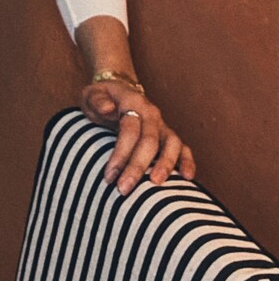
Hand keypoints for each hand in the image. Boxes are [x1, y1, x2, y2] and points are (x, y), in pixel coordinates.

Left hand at [81, 79, 195, 195]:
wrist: (116, 91)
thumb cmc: (101, 97)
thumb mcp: (92, 94)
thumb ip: (98, 101)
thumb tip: (108, 108)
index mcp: (132, 103)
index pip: (129, 130)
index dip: (120, 154)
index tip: (109, 177)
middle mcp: (151, 113)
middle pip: (149, 141)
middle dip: (137, 167)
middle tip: (124, 189)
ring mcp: (162, 124)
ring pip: (171, 144)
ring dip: (165, 165)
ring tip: (155, 183)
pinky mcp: (168, 135)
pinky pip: (183, 147)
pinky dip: (187, 161)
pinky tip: (187, 178)